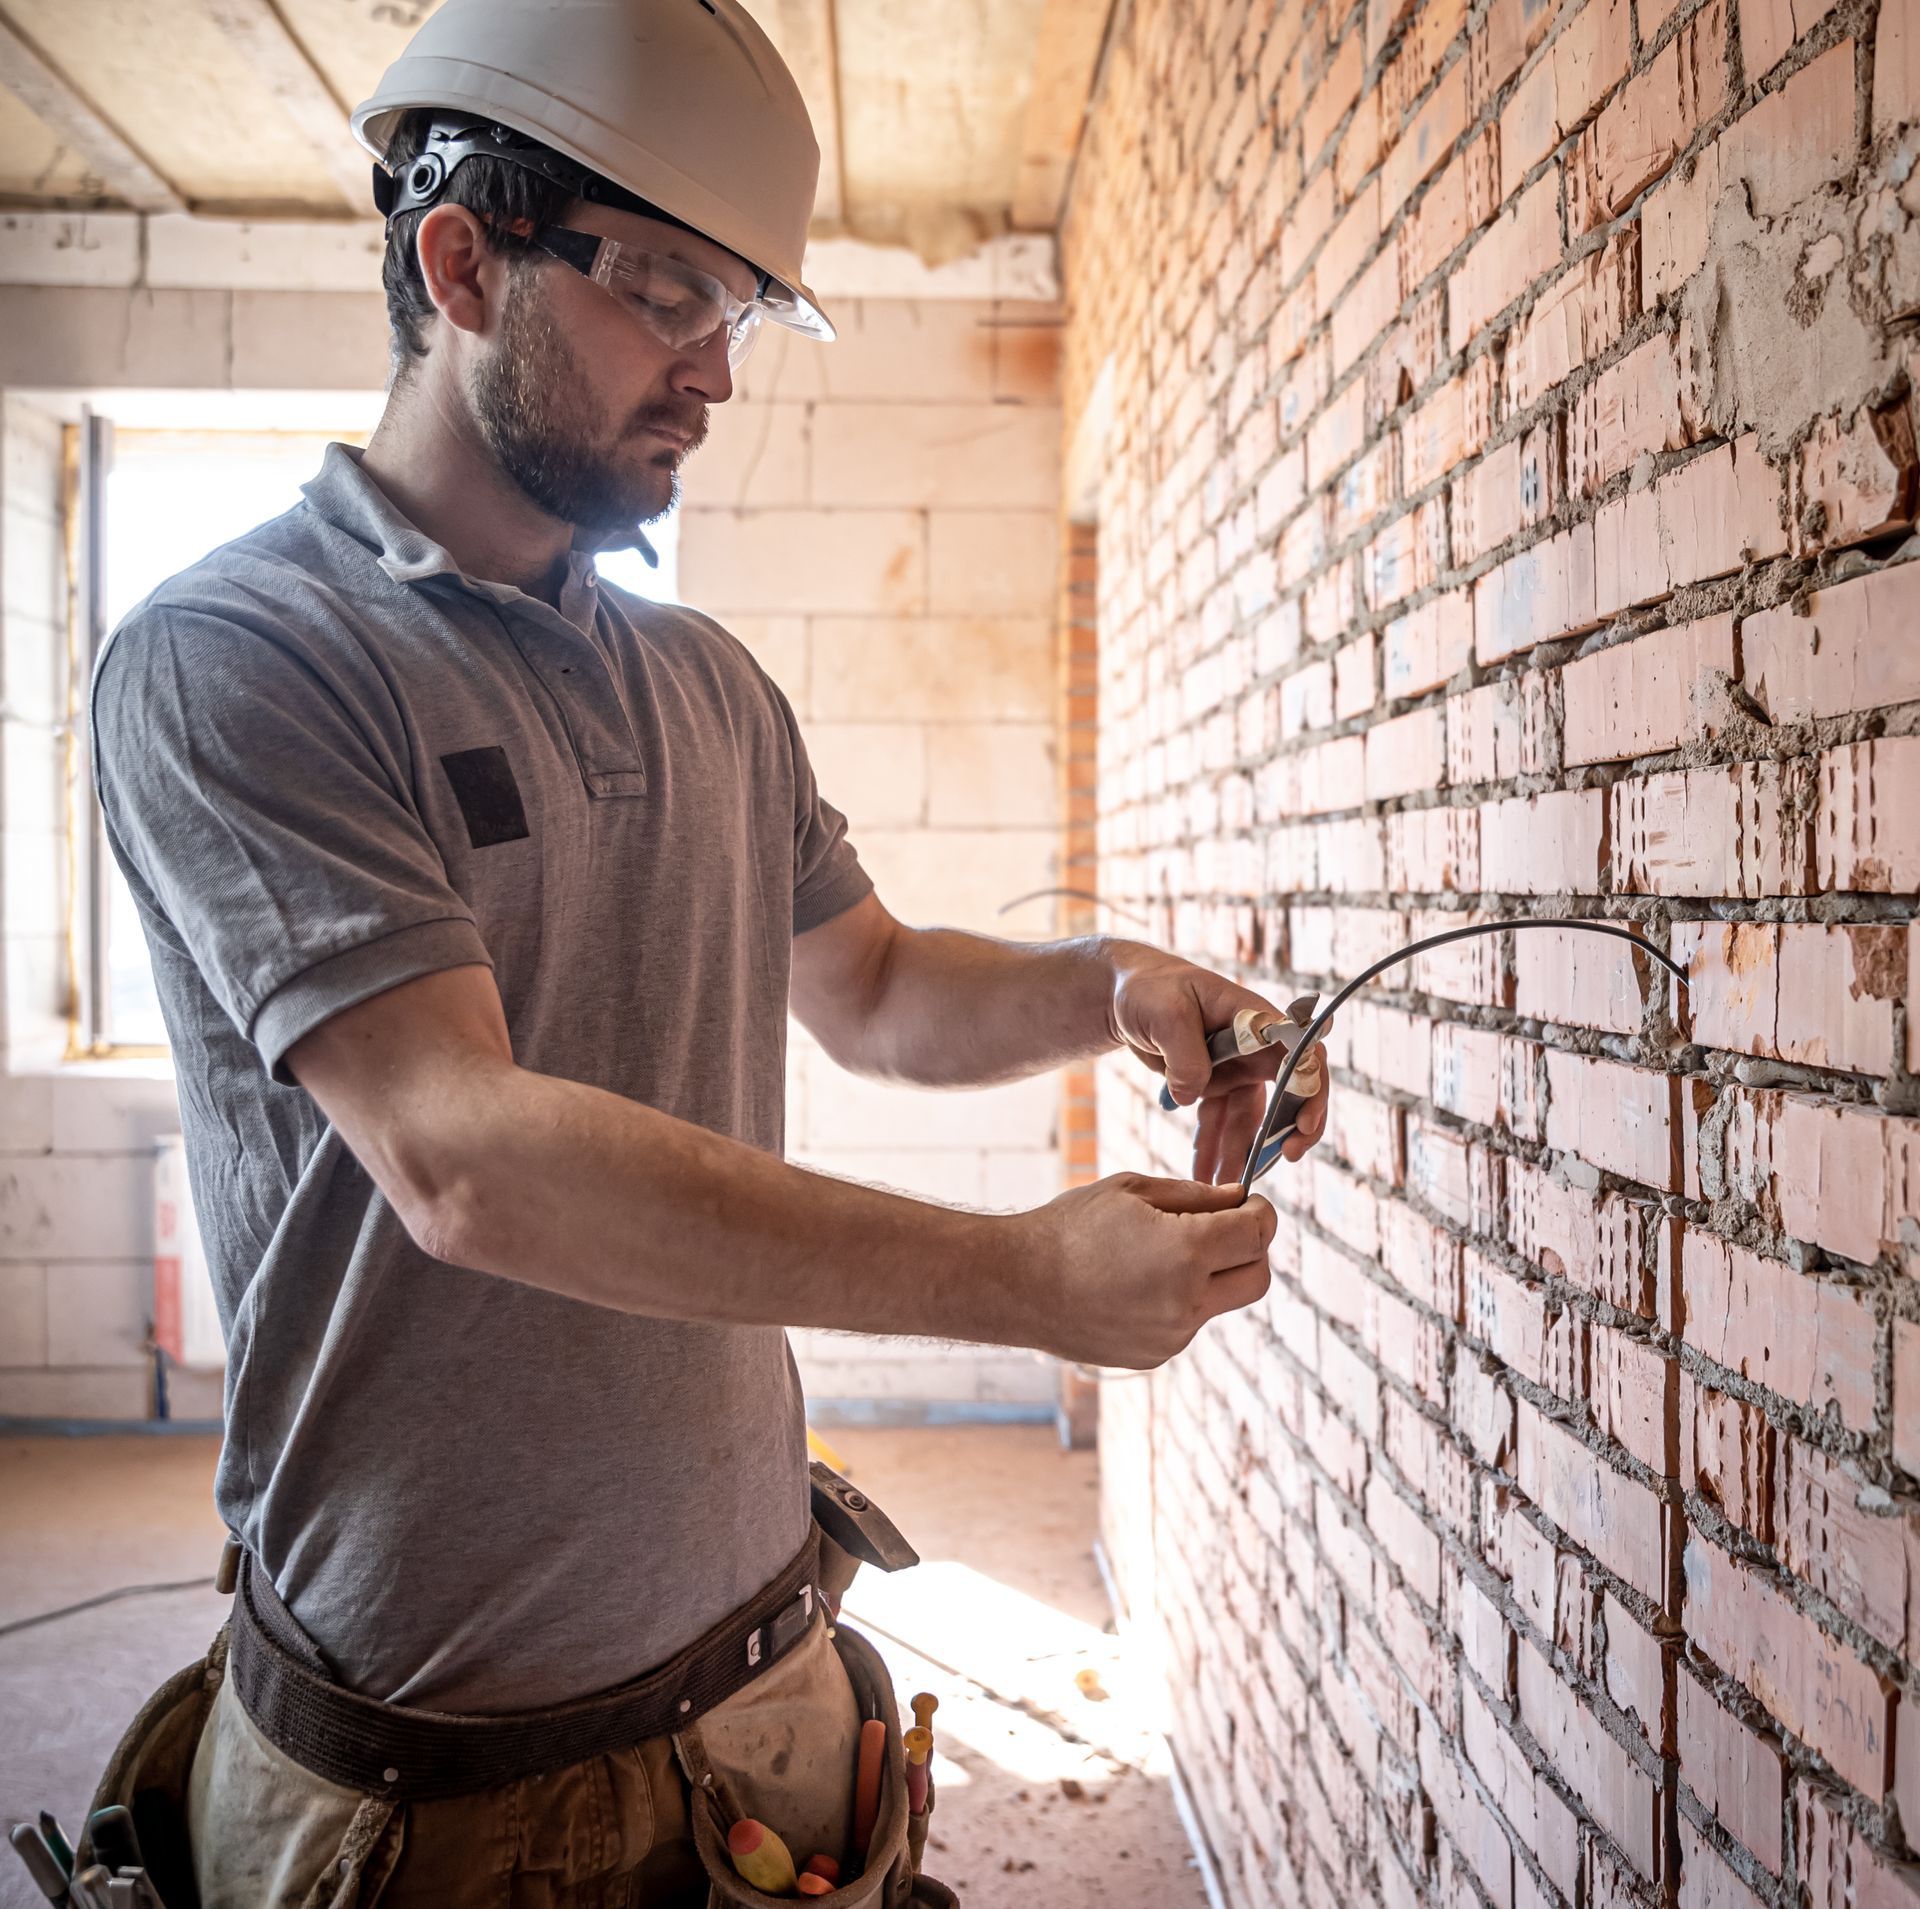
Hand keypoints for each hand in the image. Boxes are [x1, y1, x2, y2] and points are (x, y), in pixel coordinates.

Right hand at [1013, 1173, 1277, 1367]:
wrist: (1016, 1285)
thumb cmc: (1070, 1228)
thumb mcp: (1132, 1192)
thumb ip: (1194, 1195)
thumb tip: (1237, 1199)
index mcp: (1187, 1252)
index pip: (1259, 1233)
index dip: (1260, 1212)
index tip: (1246, 1203)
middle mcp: (1188, 1301)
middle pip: (1259, 1277)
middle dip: (1251, 1249)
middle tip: (1224, 1228)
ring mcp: (1172, 1335)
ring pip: (1222, 1301)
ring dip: (1211, 1276)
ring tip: (1157, 1254)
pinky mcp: (1155, 1355)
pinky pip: (1188, 1322)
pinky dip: (1179, 1300)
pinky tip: (1134, 1283)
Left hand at [1105, 943, 1331, 1185]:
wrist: (1125, 996)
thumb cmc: (1149, 989)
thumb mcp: (1165, 1013)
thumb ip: (1185, 1053)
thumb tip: (1191, 1096)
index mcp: (1254, 1020)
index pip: (1301, 1054)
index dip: (1310, 1090)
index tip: (1302, 1125)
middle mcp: (1254, 1047)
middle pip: (1285, 1095)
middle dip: (1282, 1135)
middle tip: (1270, 1166)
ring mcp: (1236, 1069)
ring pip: (1248, 1120)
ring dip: (1237, 1154)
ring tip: (1220, 1187)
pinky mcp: (1215, 1085)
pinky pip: (1219, 1122)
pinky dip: (1212, 1148)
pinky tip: (1202, 1174)